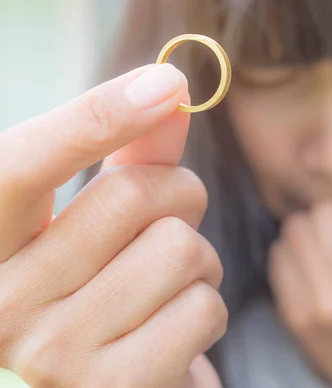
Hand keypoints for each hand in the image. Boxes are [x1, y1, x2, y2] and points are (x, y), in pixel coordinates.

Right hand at [0, 64, 227, 386]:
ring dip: (199, 261)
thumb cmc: (102, 293)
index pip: (22, 166)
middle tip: (174, 221)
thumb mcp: (103, 224)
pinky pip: (204, 308)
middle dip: (180, 196)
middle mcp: (2, 304)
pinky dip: (207, 310)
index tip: (163, 82)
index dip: (95, 117)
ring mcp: (54, 354)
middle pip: (133, 195)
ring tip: (169, 287)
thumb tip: (169, 89)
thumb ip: (131, 158)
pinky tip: (175, 332)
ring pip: (181, 250)